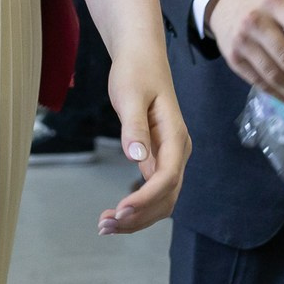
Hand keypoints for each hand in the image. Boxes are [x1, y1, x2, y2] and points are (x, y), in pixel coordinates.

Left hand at [97, 52, 189, 235]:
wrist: (142, 58)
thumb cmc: (136, 72)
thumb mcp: (131, 95)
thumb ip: (134, 126)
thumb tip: (137, 156)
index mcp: (176, 137)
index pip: (166, 178)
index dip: (145, 199)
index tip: (120, 210)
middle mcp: (178, 152)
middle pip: (166, 198)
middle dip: (139, 217)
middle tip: (105, 225)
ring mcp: (170, 157)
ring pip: (161, 200)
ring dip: (137, 218)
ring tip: (105, 225)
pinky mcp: (158, 159)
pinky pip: (153, 191)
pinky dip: (137, 207)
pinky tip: (116, 215)